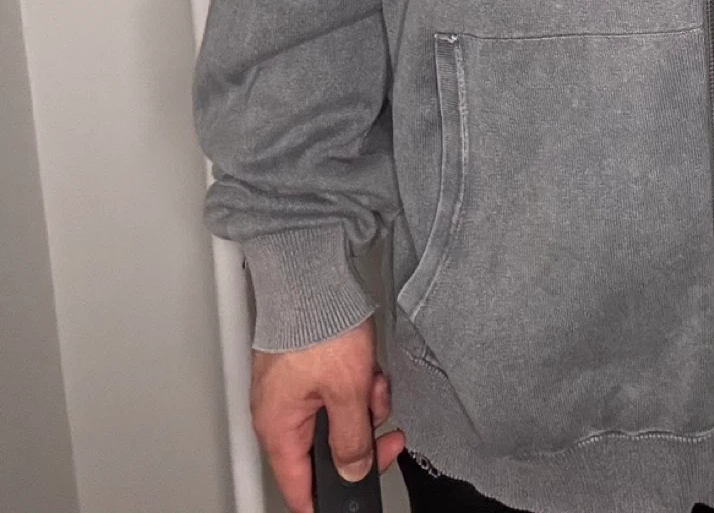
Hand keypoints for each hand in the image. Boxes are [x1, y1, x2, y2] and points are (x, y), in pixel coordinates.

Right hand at [250, 316, 406, 512]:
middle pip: (325, 448)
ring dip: (362, 403)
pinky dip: (356, 381)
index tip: (355, 495)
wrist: (313, 275)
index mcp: (278, 428)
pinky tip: (367, 366)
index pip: (299, 487)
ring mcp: (291, 387)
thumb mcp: (348, 391)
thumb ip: (352, 439)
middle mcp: (277, 412)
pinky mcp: (305, 364)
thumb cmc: (319, 325)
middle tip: (384, 427)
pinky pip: (334, 389)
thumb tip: (353, 469)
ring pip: (335, 416)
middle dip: (360, 435)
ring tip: (373, 381)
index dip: (329, 497)